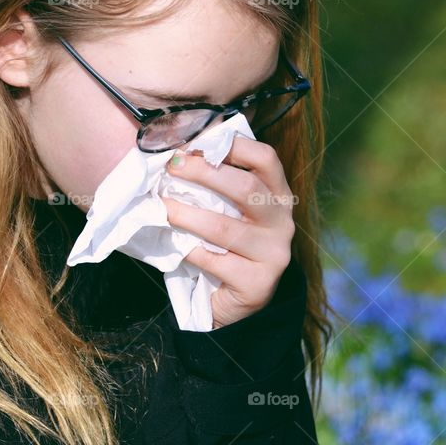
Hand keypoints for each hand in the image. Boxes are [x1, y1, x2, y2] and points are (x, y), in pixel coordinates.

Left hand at [160, 136, 296, 328]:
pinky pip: (215, 261)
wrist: (237, 302)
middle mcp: (282, 222)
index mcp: (278, 196)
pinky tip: (175, 245)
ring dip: (187, 215)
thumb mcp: (231, 211)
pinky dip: (190, 250)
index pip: (266, 159)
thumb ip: (218, 185)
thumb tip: (180, 154)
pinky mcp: (258, 283)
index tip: (197, 143)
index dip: (233, 145)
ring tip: (163, 207)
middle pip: (246, 188)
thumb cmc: (228, 246)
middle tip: (173, 167)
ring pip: (224, 228)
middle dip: (205, 173)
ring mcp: (274, 254)